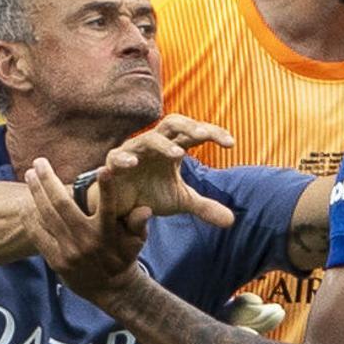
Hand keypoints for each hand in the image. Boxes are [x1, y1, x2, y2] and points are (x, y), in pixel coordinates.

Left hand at [22, 157, 151, 300]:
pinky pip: (39, 235)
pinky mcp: (57, 260)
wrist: (110, 289)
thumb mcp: (137, 241)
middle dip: (49, 180)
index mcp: (108, 234)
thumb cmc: (124, 257)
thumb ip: (139, 223)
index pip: (108, 207)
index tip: (103, 169)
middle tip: (39, 162)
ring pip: (47, 216)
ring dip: (36, 193)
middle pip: (62, 205)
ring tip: (30, 175)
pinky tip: (26, 203)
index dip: (107, 188)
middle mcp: (87, 241)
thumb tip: (145, 209)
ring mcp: (69, 251)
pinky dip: (30, 218)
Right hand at [100, 114, 235, 227]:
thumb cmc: (151, 195)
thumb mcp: (181, 201)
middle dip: (188, 125)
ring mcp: (134, 151)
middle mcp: (155, 144)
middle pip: (172, 123)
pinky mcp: (113, 164)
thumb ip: (205, 207)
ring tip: (178, 154)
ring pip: (148, 139)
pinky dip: (123, 159)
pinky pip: (116, 157)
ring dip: (163, 145)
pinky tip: (133, 164)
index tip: (231, 144)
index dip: (213, 134)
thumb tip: (231, 221)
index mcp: (173, 148)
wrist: (121, 209)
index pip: (194, 134)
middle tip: (203, 134)